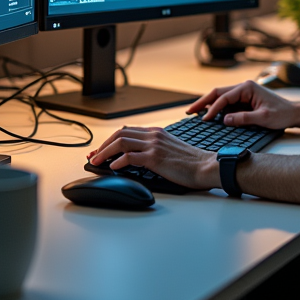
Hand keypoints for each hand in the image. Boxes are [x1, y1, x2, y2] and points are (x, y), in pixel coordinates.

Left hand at [87, 127, 219, 189]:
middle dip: (103, 145)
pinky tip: (112, 168)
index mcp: (157, 132)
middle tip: (93, 156)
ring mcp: (154, 145)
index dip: (110, 140)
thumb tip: (135, 158)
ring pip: (121, 143)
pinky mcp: (155, 158)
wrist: (206, 167)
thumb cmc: (191, 163)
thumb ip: (154, 149)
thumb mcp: (170, 150)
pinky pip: (130, 157)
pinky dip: (118, 162)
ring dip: (105, 152)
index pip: (127, 131)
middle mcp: (154, 135)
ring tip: (96, 161)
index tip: (101, 150)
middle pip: (120, 134)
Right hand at [186, 80, 297, 129]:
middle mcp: (243, 87)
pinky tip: (208, 115)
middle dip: (203, 102)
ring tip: (194, 113)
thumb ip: (244, 118)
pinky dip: (216, 109)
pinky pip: (226, 103)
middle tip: (189, 111)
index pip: (224, 97)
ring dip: (208, 105)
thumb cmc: (282, 114)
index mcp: (247, 87)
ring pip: (220, 97)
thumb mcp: (264, 118)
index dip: (213, 109)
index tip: (205, 120)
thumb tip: (225, 120)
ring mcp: (243, 93)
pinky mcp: (244, 100)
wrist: (293, 113)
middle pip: (217, 93)